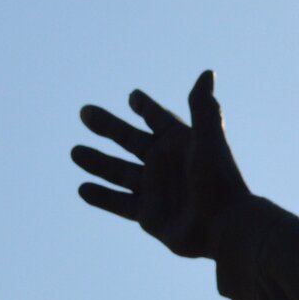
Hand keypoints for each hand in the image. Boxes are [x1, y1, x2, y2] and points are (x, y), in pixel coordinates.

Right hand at [72, 70, 250, 258]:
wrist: (223, 227)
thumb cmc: (219, 181)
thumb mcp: (209, 140)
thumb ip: (203, 108)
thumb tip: (207, 72)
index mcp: (181, 143)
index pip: (159, 119)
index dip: (147, 107)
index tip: (133, 96)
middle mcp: (166, 164)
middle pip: (130, 140)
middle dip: (108, 126)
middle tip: (84, 112)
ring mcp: (155, 189)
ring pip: (119, 171)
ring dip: (97, 161)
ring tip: (75, 151)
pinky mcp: (148, 214)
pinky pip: (118, 203)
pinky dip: (101, 196)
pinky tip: (82, 188)